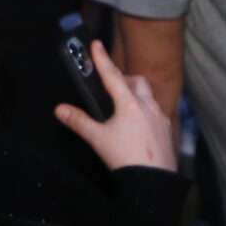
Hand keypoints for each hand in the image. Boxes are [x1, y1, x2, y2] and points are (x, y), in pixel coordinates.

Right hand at [52, 38, 177, 172]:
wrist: (153, 181)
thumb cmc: (125, 158)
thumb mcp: (98, 139)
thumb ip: (79, 122)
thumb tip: (60, 109)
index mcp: (129, 104)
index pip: (113, 76)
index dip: (102, 59)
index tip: (96, 44)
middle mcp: (148, 106)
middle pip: (137, 82)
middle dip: (125, 78)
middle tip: (112, 84)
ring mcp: (160, 118)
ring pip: (149, 97)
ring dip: (137, 95)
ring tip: (124, 105)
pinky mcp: (166, 130)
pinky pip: (157, 113)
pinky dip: (146, 111)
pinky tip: (139, 124)